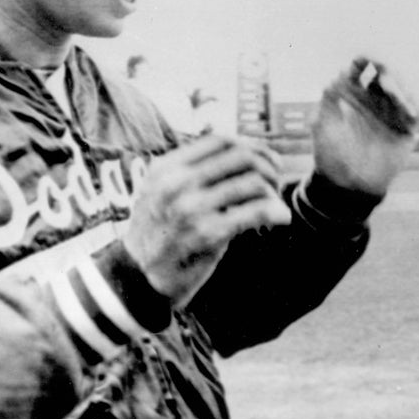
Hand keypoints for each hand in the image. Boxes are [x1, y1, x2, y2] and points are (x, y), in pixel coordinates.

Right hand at [122, 135, 291, 306]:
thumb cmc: (158, 235)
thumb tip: (240, 153)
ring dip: (273, 191)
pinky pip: (255, 212)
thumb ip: (191, 172)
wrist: (138, 278)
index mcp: (167, 168)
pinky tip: (281, 218)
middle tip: (276, 181)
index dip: (251, 146)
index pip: (221, 140)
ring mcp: (192, 208)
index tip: (264, 160)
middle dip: (268, 166)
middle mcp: (177, 183)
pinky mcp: (208, 234)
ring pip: (253, 182)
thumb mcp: (160, 192)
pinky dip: (275, 212)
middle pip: (242, 156)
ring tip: (275, 204)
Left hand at [312, 57, 418, 195]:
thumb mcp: (324, 126)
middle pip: (385, 72)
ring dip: (401, 89)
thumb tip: (338, 75)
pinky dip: (415, 107)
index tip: (366, 57)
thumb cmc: (331, 155)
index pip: (359, 68)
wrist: (349, 186)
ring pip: (402, 89)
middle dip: (387, 70)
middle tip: (385, 76)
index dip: (364, 58)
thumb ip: (329, 100)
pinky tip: (408, 115)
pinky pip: (417, 110)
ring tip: (397, 99)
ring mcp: (390, 113)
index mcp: (351, 95)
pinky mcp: (406, 129)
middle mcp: (372, 100)